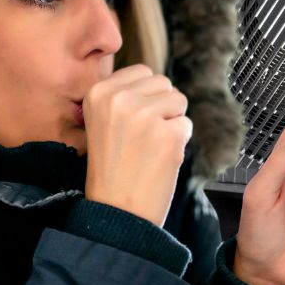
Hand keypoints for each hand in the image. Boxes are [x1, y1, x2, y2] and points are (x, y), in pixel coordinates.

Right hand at [82, 64, 191, 226]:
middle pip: (163, 83)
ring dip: (171, 123)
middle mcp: (120, 98)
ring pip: (178, 101)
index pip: (142, 72)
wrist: (115, 212)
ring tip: (149, 148)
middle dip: (161, 108)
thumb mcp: (102, 122)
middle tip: (141, 139)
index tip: (131, 125)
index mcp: (98, 92)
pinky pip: (186, 125)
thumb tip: (154, 80)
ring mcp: (144, 115)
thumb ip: (123, 95)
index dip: (145, 97)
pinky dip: (179, 143)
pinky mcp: (168, 134)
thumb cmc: (112, 168)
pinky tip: (159, 160)